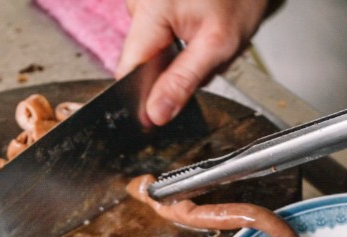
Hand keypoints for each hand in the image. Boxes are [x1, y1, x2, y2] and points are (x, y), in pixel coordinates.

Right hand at [116, 0, 269, 125]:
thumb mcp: (218, 45)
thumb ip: (183, 81)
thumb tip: (155, 113)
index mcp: (149, 10)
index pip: (129, 69)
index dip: (142, 96)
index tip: (159, 114)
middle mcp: (140, 4)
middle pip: (141, 62)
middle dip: (170, 74)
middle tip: (203, 63)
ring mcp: (146, 4)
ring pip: (152, 52)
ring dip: (178, 61)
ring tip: (204, 42)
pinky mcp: (155, 6)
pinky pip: (160, 39)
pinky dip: (180, 46)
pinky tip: (198, 35)